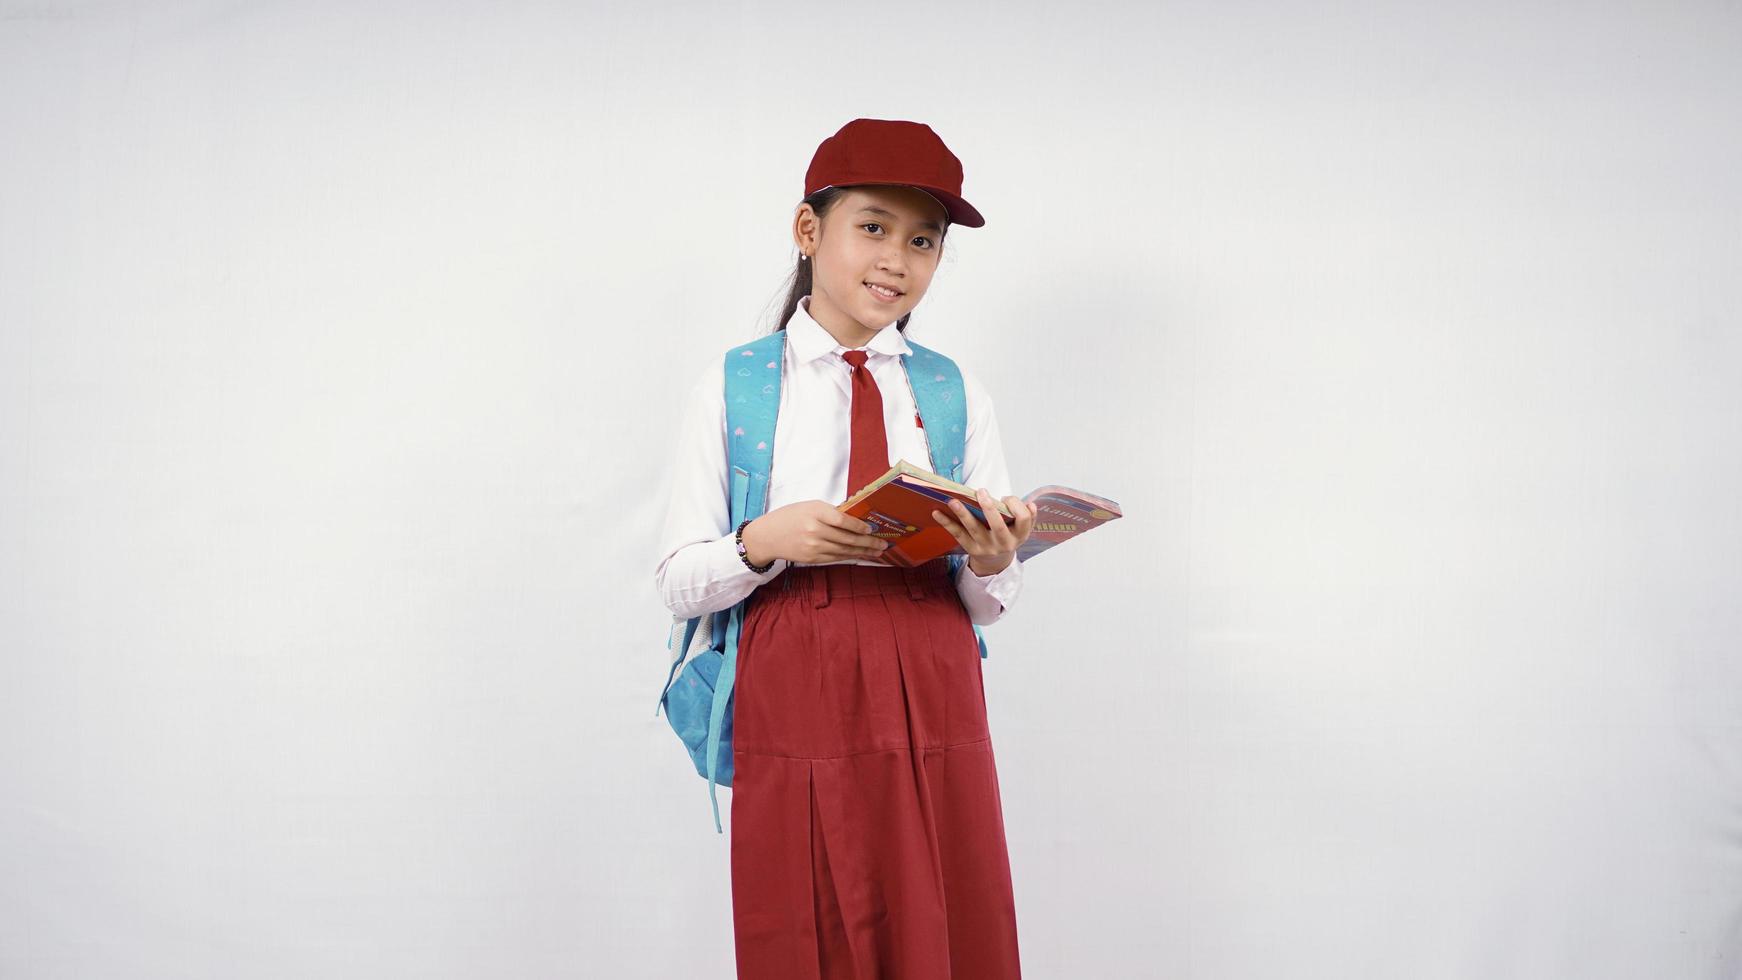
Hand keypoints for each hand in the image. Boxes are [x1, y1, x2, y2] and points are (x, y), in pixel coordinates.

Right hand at [741, 500, 889, 565]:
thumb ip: (830, 512)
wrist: (767, 536)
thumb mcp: (808, 506)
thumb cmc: (789, 516)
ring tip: (877, 551)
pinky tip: (860, 556)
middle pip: (847, 538)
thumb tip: (854, 519)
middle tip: (883, 544)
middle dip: (868, 542)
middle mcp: (815, 530)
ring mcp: (813, 546)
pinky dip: (850, 557)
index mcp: (815, 512)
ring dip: (863, 552)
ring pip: (844, 550)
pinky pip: (835, 558)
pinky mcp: (812, 559)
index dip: (859, 526)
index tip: (871, 529)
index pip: (843, 520)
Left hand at [930, 488, 1036, 576]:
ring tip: (953, 500)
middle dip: (989, 508)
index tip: (1006, 498)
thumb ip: (1027, 515)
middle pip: (997, 526)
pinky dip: (946, 522)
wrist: (996, 561)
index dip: (1016, 506)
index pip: (1023, 519)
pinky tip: (936, 512)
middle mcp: (1004, 543)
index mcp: (1020, 535)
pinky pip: (957, 534)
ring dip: (962, 514)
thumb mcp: (1021, 528)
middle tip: (981, 492)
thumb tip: (1030, 504)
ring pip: (974, 529)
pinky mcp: (970, 548)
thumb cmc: (1008, 534)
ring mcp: (986, 547)